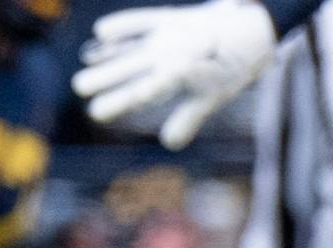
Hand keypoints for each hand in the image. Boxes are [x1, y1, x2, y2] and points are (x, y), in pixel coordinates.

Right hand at [72, 0, 276, 149]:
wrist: (253, 28)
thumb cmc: (232, 68)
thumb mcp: (214, 96)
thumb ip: (189, 118)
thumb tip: (169, 143)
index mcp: (184, 75)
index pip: (146, 91)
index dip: (122, 100)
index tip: (99, 111)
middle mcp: (174, 53)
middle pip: (134, 68)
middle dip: (107, 77)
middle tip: (80, 88)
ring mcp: (171, 35)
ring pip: (134, 49)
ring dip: (109, 58)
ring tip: (84, 66)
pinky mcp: (172, 19)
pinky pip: (144, 21)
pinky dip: (125, 25)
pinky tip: (101, 33)